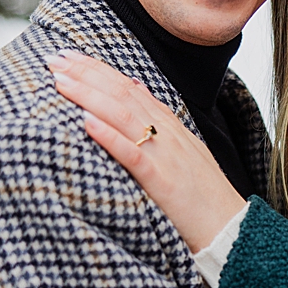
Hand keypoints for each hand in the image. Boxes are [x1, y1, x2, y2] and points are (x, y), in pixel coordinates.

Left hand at [47, 51, 244, 250]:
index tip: (68, 56)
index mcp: (173, 129)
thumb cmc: (205, 199)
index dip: (98, 69)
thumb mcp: (186, 153)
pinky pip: (134, 156)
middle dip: (87, 74)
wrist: (234, 231)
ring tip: (60, 81)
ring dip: (90, 96)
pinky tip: (86, 123)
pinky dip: (110, 137)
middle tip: (53, 58)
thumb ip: (160, 122)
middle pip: (124, 95)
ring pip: (125, 117)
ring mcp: (168, 157)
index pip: (130, 88)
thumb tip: (134, 88)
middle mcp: (170, 136)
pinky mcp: (165, 184)